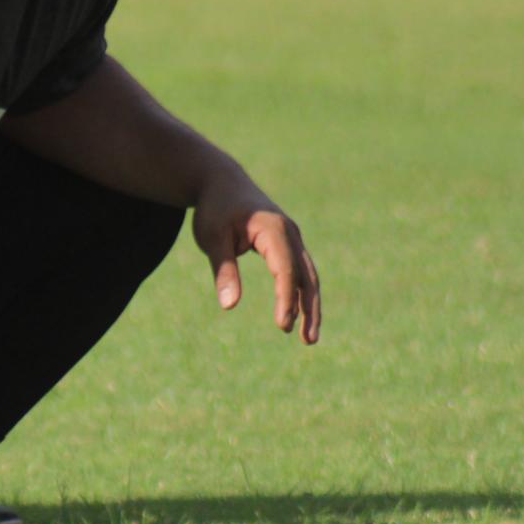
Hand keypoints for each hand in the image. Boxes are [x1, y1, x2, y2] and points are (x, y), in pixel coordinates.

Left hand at [192, 168, 320, 343]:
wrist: (222, 182)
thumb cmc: (215, 209)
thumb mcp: (212, 238)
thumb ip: (223, 269)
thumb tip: (229, 305)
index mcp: (273, 229)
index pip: (285, 269)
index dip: (286, 298)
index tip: (282, 325)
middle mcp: (290, 233)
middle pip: (306, 275)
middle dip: (309, 308)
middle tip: (308, 340)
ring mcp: (292, 238)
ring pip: (308, 276)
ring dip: (310, 305)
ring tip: (309, 338)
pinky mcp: (288, 244)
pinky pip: (300, 272)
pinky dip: (302, 294)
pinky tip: (298, 315)